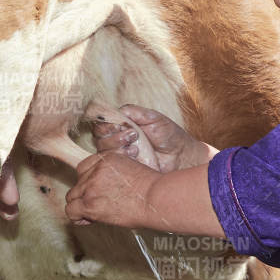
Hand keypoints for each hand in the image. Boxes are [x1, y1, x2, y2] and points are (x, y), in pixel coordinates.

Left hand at [65, 150, 161, 227]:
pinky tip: (88, 220)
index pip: (84, 167)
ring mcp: (91, 186)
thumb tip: (106, 189)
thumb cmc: (152, 190)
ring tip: (95, 214)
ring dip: (81, 206)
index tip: (97, 191)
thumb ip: (113, 174)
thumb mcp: (131, 170)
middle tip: (99, 205)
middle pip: (78, 182)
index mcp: (107, 158)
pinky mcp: (89, 203)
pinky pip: (71, 211)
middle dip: (86, 195)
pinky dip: (77, 217)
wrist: (156, 198)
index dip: (88, 181)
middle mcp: (95, 170)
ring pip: (72, 196)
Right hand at [91, 104, 214, 170]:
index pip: (101, 123)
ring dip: (117, 146)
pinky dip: (122, 157)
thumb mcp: (151, 117)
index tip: (120, 124)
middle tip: (133, 134)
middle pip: (99, 138)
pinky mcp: (125, 168)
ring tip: (136, 145)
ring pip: (104, 151)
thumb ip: (133, 111)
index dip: (106, 123)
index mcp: (121, 125)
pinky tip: (136, 154)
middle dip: (113, 135)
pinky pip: (112, 164)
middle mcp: (117, 140)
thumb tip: (116, 111)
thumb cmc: (167, 134)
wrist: (180, 154)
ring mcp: (120, 155)